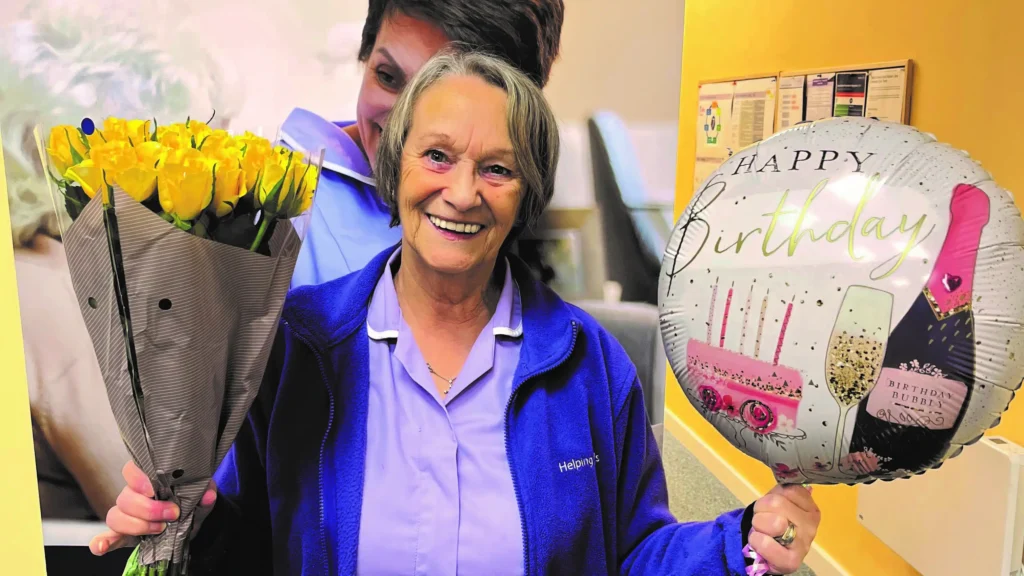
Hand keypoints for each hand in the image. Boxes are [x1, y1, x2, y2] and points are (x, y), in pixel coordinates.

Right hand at [89, 461, 217, 555]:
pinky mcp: (124, 534)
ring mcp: (126, 515)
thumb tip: (208, 495)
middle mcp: (133, 494)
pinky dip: (102, 542)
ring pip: (115, 516)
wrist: (191, 521)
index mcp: (148, 478)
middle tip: (172, 514)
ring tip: (159, 529)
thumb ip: (204, 492)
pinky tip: (101, 547)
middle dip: (148, 509)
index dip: (138, 479)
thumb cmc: (190, 501)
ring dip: (137, 525)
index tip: (154, 489)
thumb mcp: (200, 495)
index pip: (131, 470)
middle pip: (124, 498)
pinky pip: (108, 536)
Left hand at [748, 484, 819, 574]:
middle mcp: (811, 525)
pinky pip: (766, 544)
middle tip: (763, 520)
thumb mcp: (779, 502)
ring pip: (772, 522)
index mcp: (810, 507)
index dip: (770, 497)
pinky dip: (756, 541)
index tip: (771, 508)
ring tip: (763, 532)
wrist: (767, 551)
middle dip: (761, 510)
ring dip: (758, 526)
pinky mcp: (792, 562)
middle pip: (776, 503)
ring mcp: (803, 544)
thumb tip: (791, 479)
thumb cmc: (773, 523)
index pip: (788, 490)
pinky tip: (760, 543)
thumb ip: (783, 491)